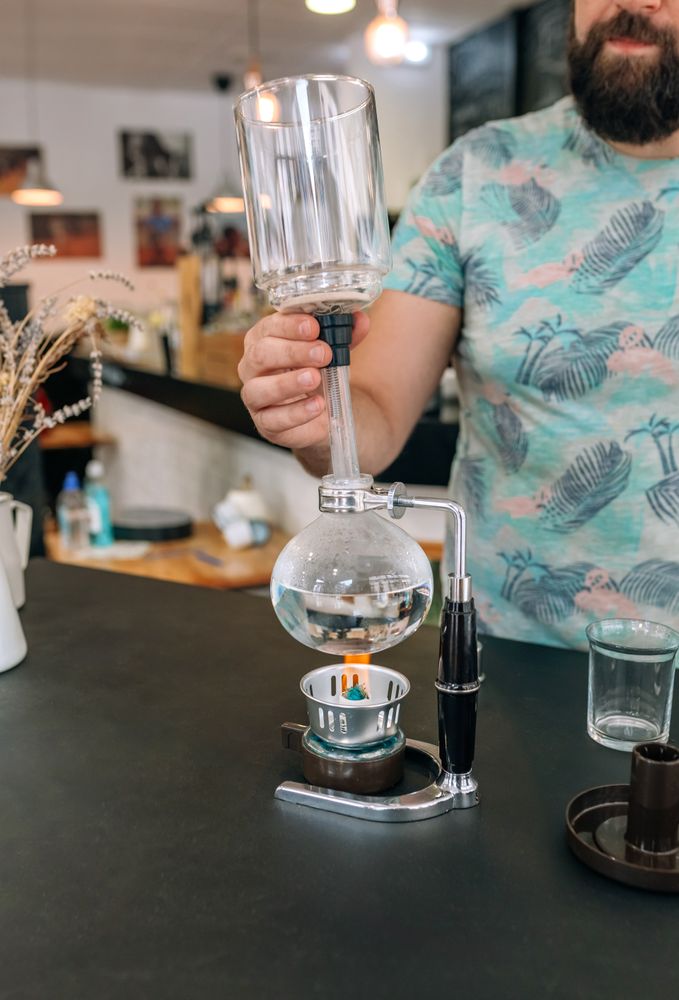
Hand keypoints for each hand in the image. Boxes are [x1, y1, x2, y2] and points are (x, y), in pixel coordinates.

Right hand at [238, 311, 369, 449]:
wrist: (324, 409)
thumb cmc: (318, 370)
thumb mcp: (333, 350)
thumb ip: (344, 335)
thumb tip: (360, 320)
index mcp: (263, 340)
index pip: (268, 327)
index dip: (289, 325)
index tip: (314, 326)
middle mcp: (251, 367)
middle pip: (260, 355)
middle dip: (292, 352)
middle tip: (323, 353)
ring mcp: (254, 396)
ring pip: (258, 389)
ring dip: (288, 382)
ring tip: (315, 378)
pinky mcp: (265, 423)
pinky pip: (273, 419)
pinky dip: (297, 412)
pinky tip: (317, 405)